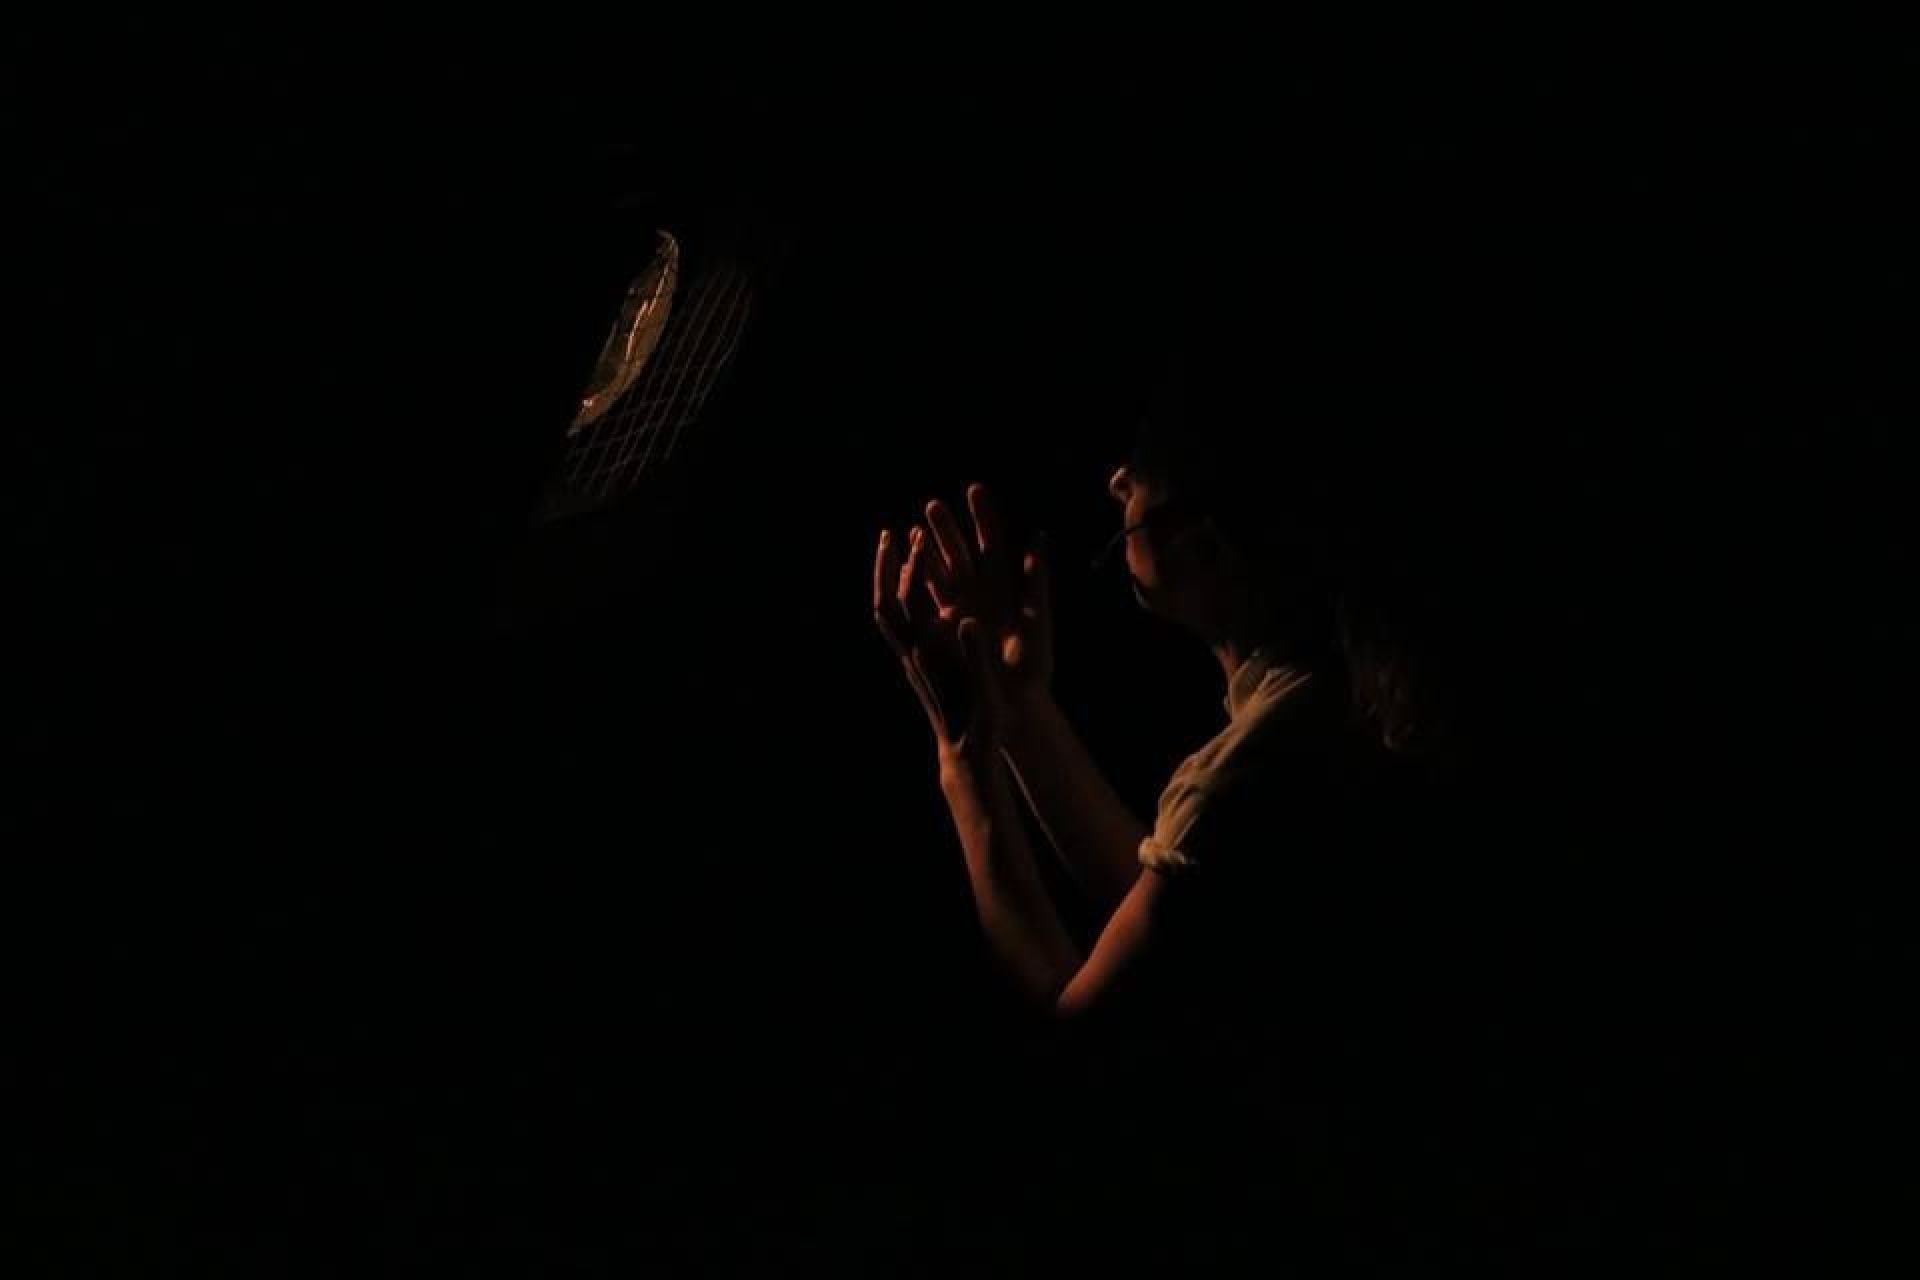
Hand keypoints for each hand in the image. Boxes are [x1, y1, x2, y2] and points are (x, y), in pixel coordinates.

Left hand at [874, 525, 999, 758]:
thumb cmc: (980, 720)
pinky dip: (898, 599)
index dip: (913, 565)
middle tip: (891, 535)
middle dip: (887, 566)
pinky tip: (910, 589)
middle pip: (886, 601)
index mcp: (928, 652)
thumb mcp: (983, 684)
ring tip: (894, 555)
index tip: (919, 536)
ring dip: (887, 581)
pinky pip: (897, 624)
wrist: (964, 752)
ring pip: (886, 613)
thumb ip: (975, 652)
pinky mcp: (914, 665)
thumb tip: (967, 622)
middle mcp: (912, 652)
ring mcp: (909, 659)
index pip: (910, 599)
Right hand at [919, 483, 1053, 714]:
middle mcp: (983, 595)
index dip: (984, 517)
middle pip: (962, 554)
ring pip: (941, 574)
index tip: (974, 490)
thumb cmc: (1033, 664)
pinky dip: (918, 584)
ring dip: (929, 553)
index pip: (993, 544)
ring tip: (913, 530)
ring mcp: (963, 611)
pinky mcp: (948, 631)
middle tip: (932, 506)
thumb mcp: (1038, 618)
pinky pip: (929, 602)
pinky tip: (904, 568)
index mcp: (1008, 588)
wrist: (1017, 704)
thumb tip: (1038, 537)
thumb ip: (1036, 578)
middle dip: (947, 530)